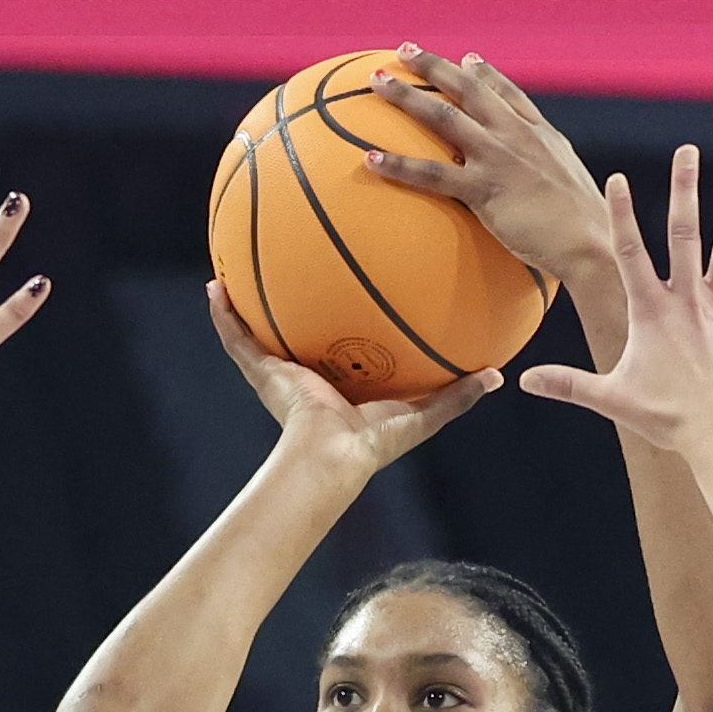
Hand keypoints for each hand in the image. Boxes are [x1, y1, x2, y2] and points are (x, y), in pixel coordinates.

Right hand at [203, 280, 498, 481]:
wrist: (334, 455)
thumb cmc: (376, 440)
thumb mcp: (424, 412)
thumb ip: (459, 393)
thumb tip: (498, 374)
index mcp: (344, 376)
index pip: (344, 337)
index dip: (345, 312)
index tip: (349, 280)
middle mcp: (309, 369)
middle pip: (298, 324)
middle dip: (293, 296)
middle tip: (292, 256)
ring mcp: (281, 369)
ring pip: (259, 328)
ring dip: (246, 299)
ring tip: (234, 261)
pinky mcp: (262, 371)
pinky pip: (237, 338)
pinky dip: (222, 316)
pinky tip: (214, 286)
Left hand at [361, 46, 625, 313]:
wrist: (591, 243)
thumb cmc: (590, 226)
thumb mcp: (573, 184)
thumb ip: (552, 170)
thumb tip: (545, 181)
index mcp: (540, 134)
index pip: (508, 93)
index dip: (485, 73)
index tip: (467, 59)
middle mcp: (516, 135)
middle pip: (469, 89)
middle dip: (435, 66)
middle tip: (406, 50)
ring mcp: (498, 158)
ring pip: (443, 117)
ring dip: (406, 96)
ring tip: (376, 81)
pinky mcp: (482, 189)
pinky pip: (431, 174)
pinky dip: (398, 164)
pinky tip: (369, 158)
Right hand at [510, 148, 712, 460]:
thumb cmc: (665, 417)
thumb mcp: (611, 397)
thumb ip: (568, 384)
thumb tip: (523, 382)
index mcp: (651, 311)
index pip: (630, 252)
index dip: (621, 215)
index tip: (617, 178)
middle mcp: (686, 300)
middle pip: (684, 234)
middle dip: (684, 190)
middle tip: (688, 151)